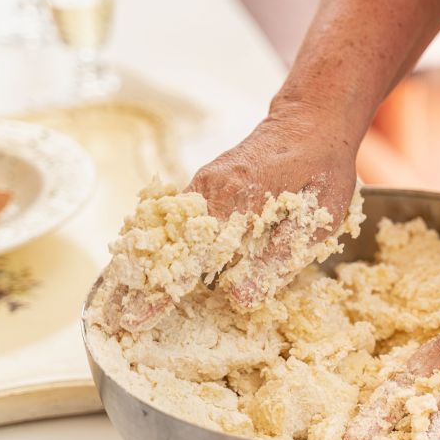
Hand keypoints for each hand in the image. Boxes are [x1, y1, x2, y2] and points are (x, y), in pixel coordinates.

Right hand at [116, 103, 358, 330]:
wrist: (312, 120)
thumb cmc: (322, 170)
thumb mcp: (316, 221)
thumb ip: (279, 259)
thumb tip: (238, 298)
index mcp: (235, 202)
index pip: (189, 257)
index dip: (162, 292)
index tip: (134, 319)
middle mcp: (209, 192)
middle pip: (164, 244)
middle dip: (140, 283)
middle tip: (117, 319)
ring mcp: (203, 186)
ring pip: (167, 230)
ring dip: (149, 264)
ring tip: (125, 301)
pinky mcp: (206, 185)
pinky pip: (177, 219)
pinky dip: (164, 243)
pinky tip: (155, 267)